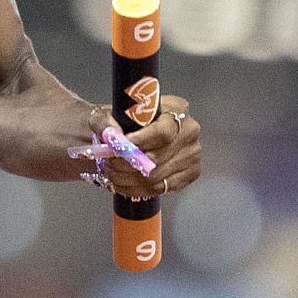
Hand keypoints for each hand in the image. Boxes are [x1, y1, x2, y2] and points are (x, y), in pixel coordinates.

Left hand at [85, 95, 200, 200]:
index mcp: (177, 108)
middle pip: (158, 157)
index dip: (141, 141)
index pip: (162, 131)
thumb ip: (105, 122)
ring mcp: (192, 154)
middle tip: (108, 163)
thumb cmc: (125, 122)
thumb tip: (111, 135)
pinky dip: (137, 189)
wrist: (134, 134)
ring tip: (112, 173)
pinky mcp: (190, 174)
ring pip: (156, 176)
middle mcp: (189, 131)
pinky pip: (160, 188)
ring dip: (128, 178)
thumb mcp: (109, 114)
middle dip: (127, 163)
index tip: (119, 147)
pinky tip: (123, 183)